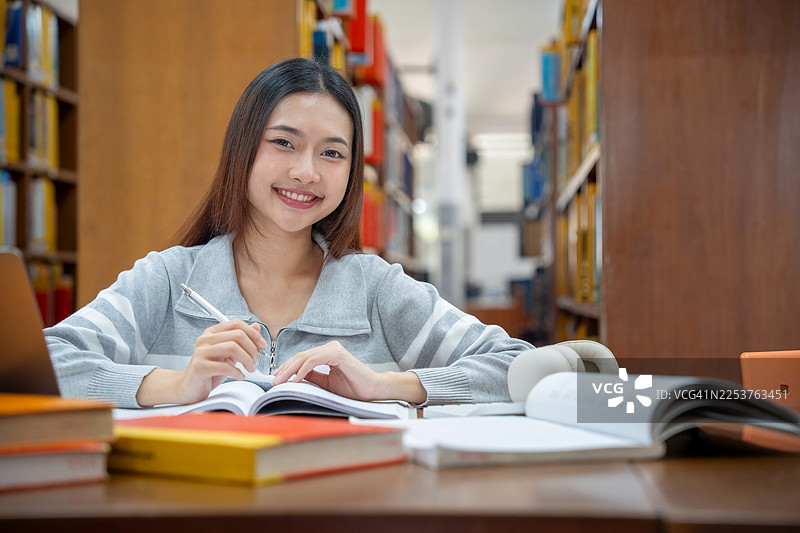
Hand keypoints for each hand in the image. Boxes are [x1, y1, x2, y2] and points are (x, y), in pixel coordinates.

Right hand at [136, 320, 266, 405]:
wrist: (187, 387)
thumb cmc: (208, 371)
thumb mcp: (227, 354)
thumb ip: (240, 340)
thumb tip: (256, 326)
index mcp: (212, 333)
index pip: (236, 324)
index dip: (253, 333)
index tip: (262, 345)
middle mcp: (205, 339)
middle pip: (237, 335)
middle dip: (252, 349)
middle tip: (255, 361)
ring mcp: (201, 352)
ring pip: (232, 347)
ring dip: (247, 360)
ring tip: (250, 369)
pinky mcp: (200, 367)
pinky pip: (225, 366)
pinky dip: (238, 372)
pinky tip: (240, 376)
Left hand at [271, 341, 426, 403]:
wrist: (373, 391)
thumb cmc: (354, 388)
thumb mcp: (326, 384)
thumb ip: (313, 377)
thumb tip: (294, 377)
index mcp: (327, 353)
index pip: (301, 358)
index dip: (287, 367)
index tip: (276, 379)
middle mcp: (329, 348)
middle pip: (300, 356)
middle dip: (284, 369)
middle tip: (273, 381)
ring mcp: (334, 349)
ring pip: (305, 357)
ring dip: (290, 370)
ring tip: (280, 381)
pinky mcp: (338, 354)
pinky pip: (315, 360)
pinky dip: (304, 369)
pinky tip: (297, 378)